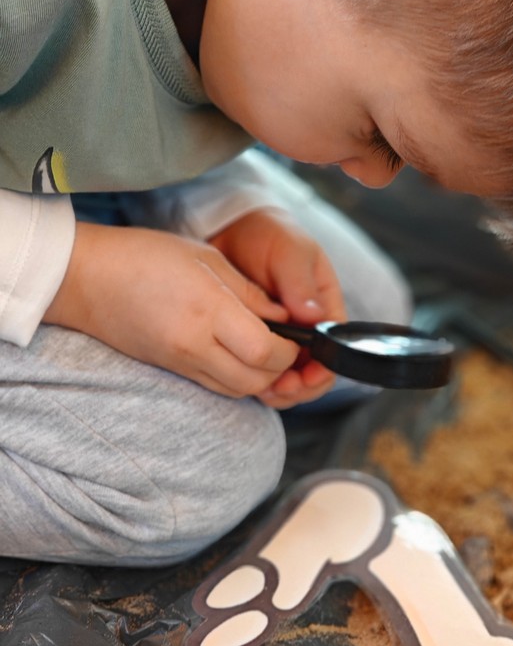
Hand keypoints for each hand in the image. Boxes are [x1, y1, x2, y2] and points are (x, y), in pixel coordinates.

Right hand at [44, 222, 306, 401]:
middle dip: (280, 367)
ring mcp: (180, 361)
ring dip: (259, 376)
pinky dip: (236, 377)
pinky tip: (237, 354)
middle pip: (256, 380)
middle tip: (285, 343)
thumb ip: (250, 293)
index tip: (294, 333)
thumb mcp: (207, 259)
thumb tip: (285, 317)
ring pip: (237, 390)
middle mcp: (194, 344)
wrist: (85, 277)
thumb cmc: (144, 256)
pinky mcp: (170, 369)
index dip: (289, 349)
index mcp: (208, 310)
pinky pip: (215, 385)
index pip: (265, 352)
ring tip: (263, 348)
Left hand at [208, 207, 346, 406]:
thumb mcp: (289, 251)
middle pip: (315, 369)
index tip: (305, 377)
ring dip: (280, 388)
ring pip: (290, 375)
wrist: (231, 228)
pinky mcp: (257, 339)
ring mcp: (283, 335)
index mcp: (325, 304)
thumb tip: (314, 317)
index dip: (324, 368)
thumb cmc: (268, 234)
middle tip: (279, 388)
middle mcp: (308, 325)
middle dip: (301, 386)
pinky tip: (246, 380)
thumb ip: (300, 283)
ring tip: (262, 389)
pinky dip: (258, 379)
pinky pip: (263, 368)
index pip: (337, 346)